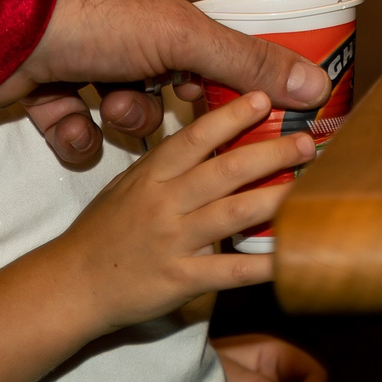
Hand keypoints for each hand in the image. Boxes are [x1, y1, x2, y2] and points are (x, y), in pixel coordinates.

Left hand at [0, 0, 328, 168]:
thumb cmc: (92, 13)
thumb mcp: (184, 35)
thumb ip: (248, 64)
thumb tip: (315, 85)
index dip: (248, 33)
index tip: (267, 72)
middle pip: (184, 55)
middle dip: (180, 90)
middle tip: (186, 103)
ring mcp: (87, 39)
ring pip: (134, 91)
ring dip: (128, 112)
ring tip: (115, 108)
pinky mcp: (50, 77)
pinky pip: (83, 115)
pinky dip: (78, 127)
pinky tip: (70, 122)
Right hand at [48, 90, 310, 333]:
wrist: (72, 284)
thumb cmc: (105, 230)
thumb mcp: (129, 184)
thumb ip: (169, 162)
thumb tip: (213, 132)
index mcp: (152, 175)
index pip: (196, 137)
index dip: (232, 116)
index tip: (265, 98)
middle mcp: (164, 203)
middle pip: (224, 170)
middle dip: (270, 153)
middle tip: (307, 142)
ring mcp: (173, 241)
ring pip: (232, 214)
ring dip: (275, 198)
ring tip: (309, 186)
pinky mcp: (180, 279)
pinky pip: (228, 271)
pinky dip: (260, 266)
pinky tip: (290, 257)